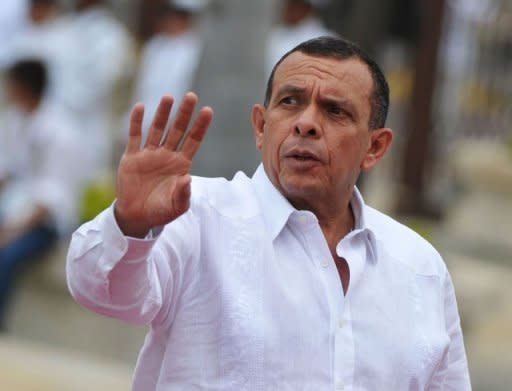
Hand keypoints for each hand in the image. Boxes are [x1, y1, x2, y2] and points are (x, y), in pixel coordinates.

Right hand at [115, 93, 212, 237]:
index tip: (208, 110)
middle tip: (191, 96)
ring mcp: (149, 154)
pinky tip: (140, 107)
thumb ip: (183, 194)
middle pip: (177, 130)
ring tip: (169, 97)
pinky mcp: (132, 157)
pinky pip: (135, 136)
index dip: (200, 126)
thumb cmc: (161, 211)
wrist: (137, 216)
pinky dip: (136, 122)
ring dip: (163, 113)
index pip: (193, 141)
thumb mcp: (176, 206)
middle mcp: (167, 155)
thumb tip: (188, 179)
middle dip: (184, 114)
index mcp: (181, 165)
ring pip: (157, 129)